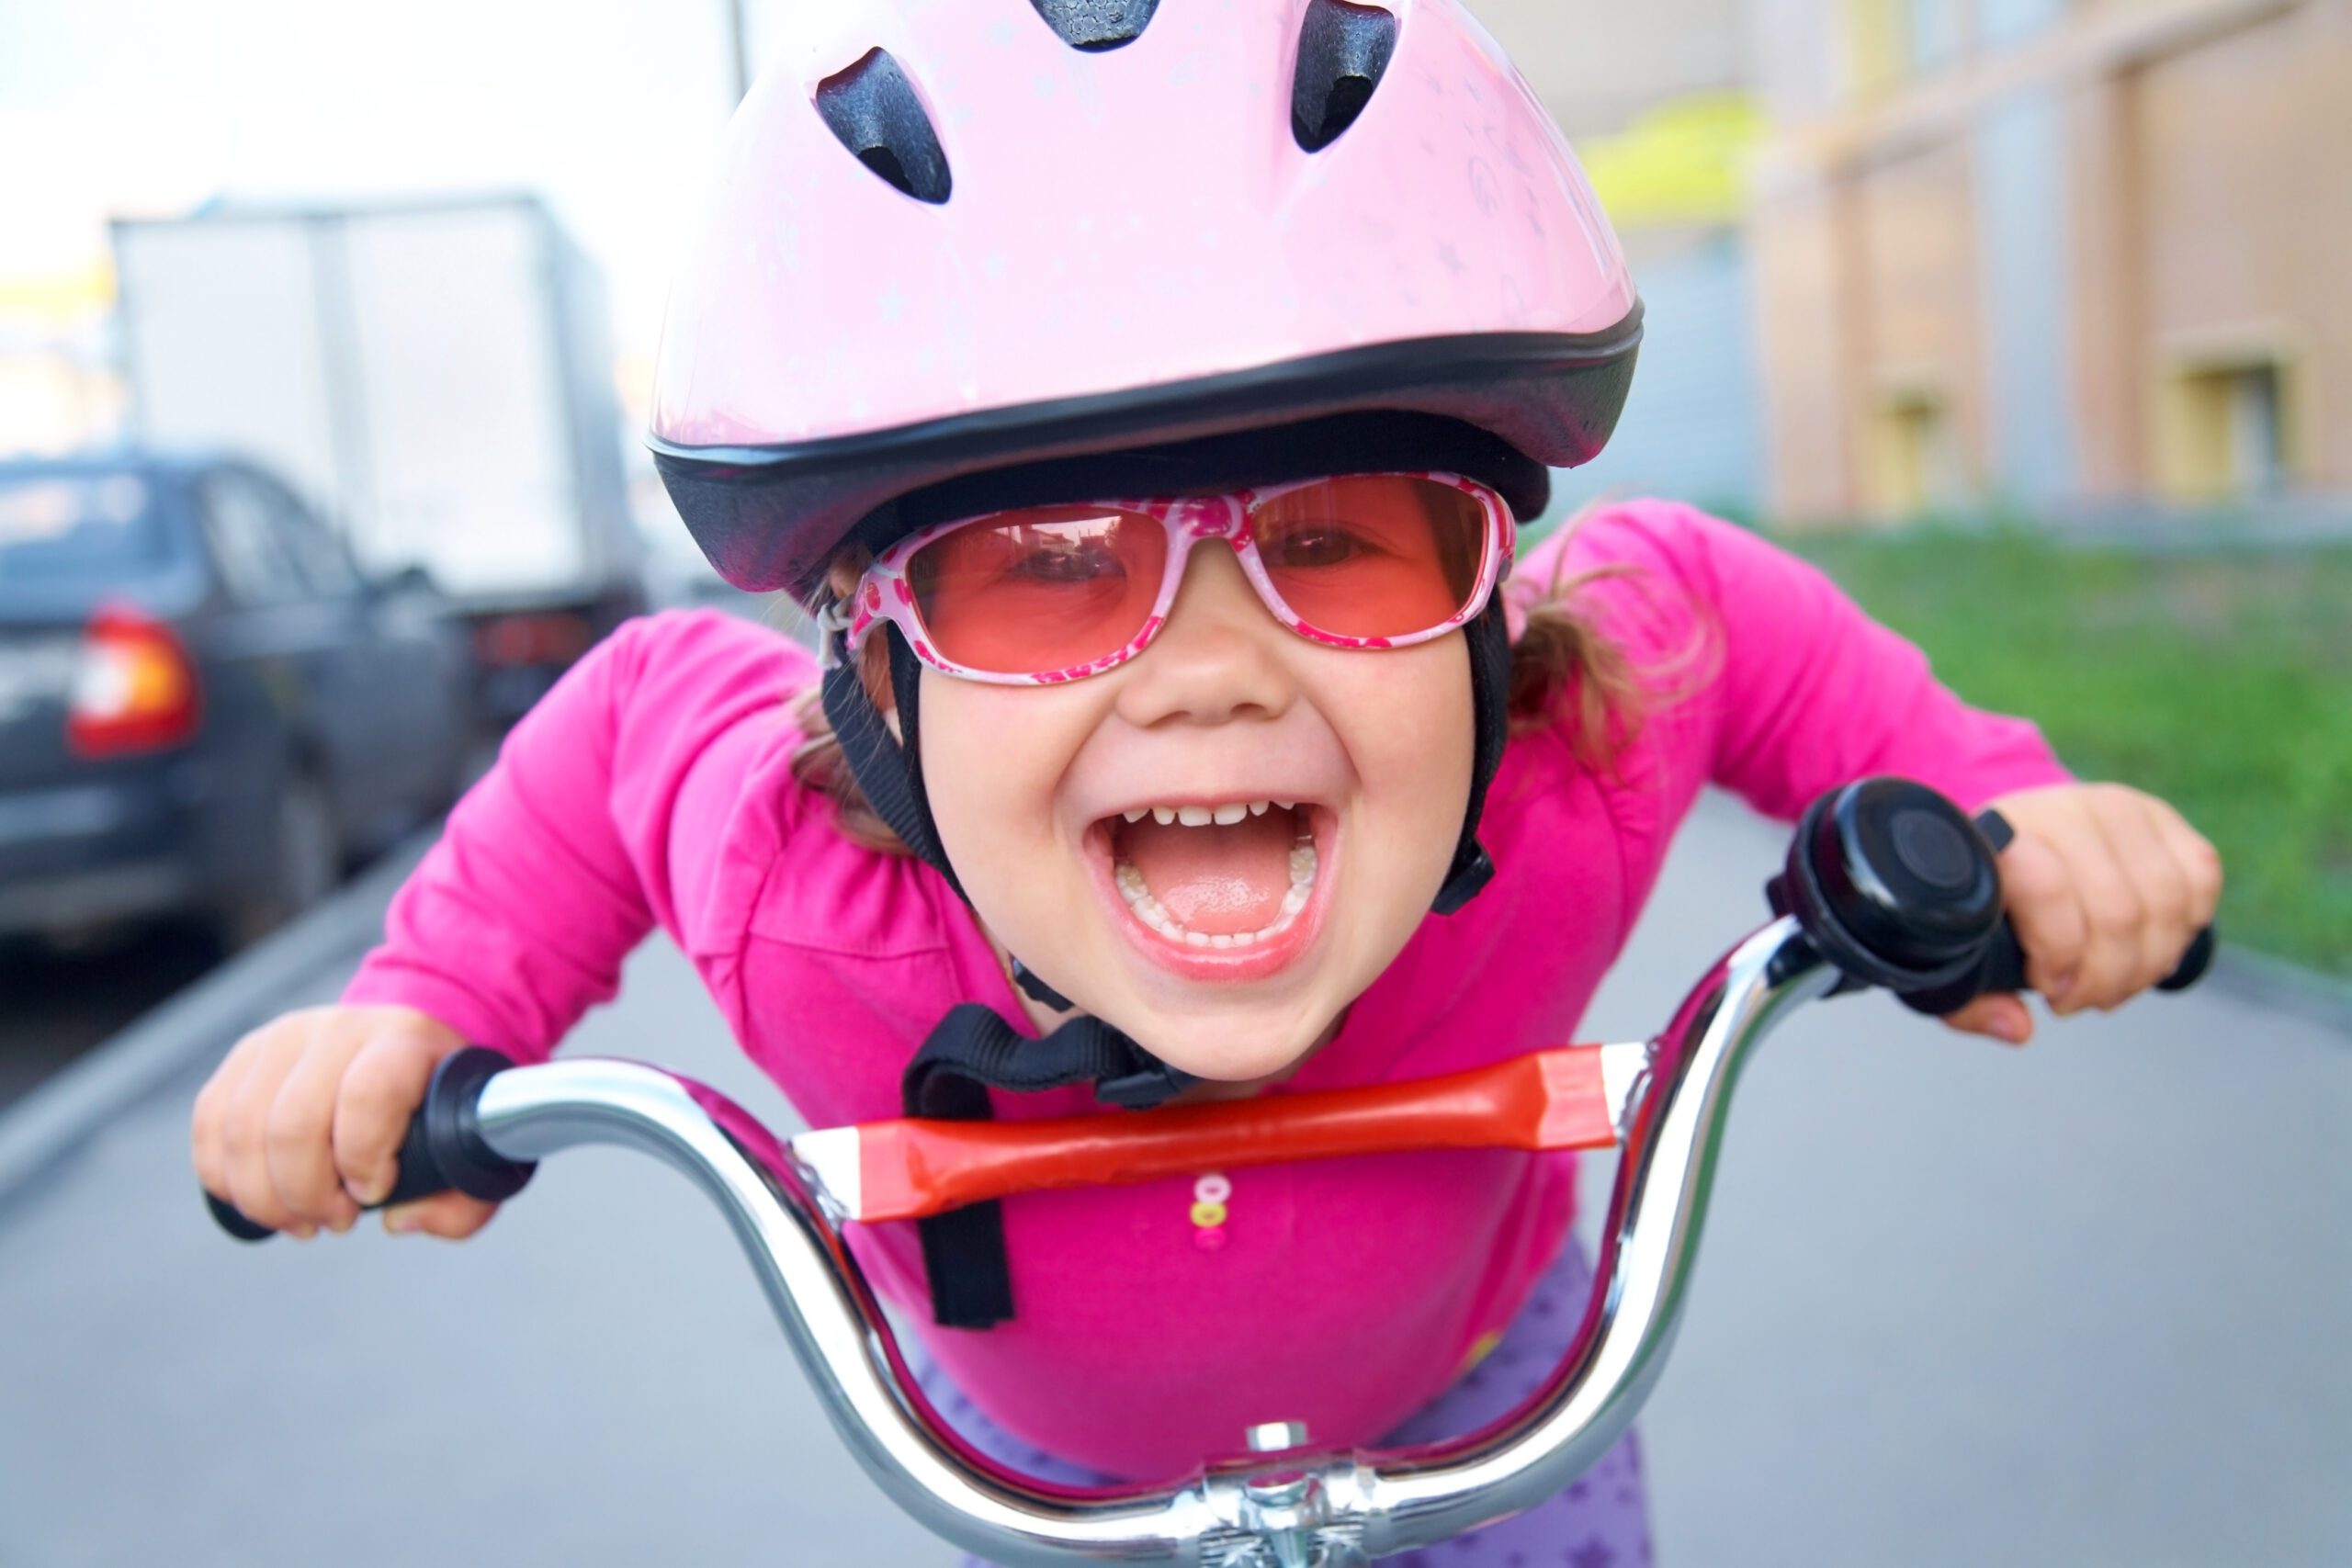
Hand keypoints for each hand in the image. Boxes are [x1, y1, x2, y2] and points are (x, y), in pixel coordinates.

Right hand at [190, 1005, 499, 1239]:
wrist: (411, 1041)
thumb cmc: (442, 1104)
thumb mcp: (476, 1149)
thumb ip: (462, 1202)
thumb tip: (398, 1220)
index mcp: (404, 1041)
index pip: (367, 1095)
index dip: (363, 1160)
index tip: (375, 1194)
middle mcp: (340, 1029)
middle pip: (292, 1124)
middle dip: (306, 1195)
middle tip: (333, 1222)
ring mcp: (285, 1038)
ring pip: (242, 1129)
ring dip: (263, 1196)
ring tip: (299, 1219)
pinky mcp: (246, 1056)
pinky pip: (211, 1122)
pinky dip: (223, 1175)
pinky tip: (257, 1199)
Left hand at [1942, 783, 2221, 1045]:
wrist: (2009, 839)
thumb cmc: (1987, 903)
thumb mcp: (1954, 952)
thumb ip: (1970, 1002)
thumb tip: (2019, 1028)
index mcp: (1998, 836)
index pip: (2049, 891)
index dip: (2061, 956)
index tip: (2049, 989)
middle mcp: (2060, 811)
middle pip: (2118, 911)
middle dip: (2107, 978)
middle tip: (2081, 999)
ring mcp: (2114, 808)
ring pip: (2165, 901)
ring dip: (2148, 964)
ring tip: (2114, 983)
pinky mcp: (2159, 816)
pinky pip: (2200, 879)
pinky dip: (2184, 929)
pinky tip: (2151, 949)